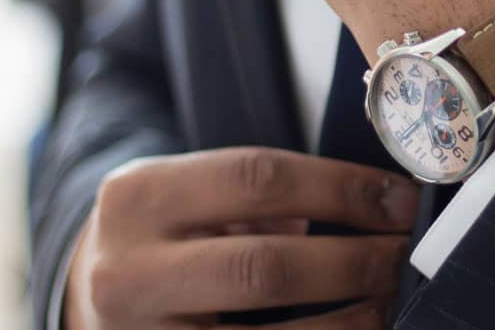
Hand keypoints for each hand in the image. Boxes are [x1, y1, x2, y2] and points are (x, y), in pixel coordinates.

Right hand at [62, 147, 419, 328]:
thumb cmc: (167, 234)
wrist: (86, 299)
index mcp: (140, 196)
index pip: (259, 179)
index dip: (342, 188)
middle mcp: (128, 272)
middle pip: (265, 267)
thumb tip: (380, 203)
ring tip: (392, 300)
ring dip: (349, 321)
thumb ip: (265, 193)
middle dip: (354, 261)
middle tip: (407, 254)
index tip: (401, 199)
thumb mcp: (191, 193)